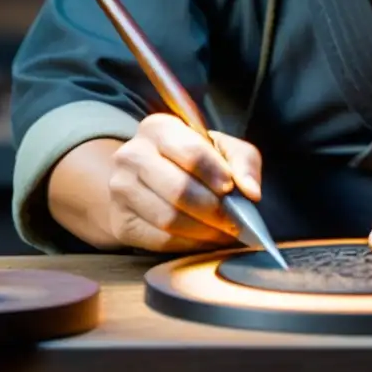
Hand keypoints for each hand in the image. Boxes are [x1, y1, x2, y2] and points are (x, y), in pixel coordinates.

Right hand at [106, 113, 261, 252]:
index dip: (215, 173)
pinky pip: (159, 240)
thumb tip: (251, 192)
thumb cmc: (196, 159)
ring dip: (205, 231)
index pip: (190, 152)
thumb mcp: (224, 148)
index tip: (231, 189)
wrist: (152, 179)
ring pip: (168, 218)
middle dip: (214, 210)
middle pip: (179, 190)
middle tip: (236, 220)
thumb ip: (243, 162)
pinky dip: (189, 244)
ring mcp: (120, 190)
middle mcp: (132, 155)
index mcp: (158, 128)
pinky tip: (205, 239)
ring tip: (225, 232)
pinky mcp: (120, 222)